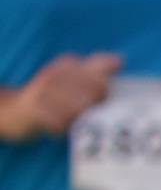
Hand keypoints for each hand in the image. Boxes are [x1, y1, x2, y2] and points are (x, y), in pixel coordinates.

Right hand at [3, 52, 118, 141]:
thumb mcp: (71, 78)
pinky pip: (58, 123)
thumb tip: (119, 59)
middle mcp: (55, 74)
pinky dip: (62, 129)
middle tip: (82, 116)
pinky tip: (58, 128)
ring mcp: (42, 91)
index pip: (101, 82)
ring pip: (76, 111)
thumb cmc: (49, 97)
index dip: (103, 99)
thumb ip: (95, 69)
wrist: (13, 110)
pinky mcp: (33, 108)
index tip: (96, 104)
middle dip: (91, 112)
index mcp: (68, 65)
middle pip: (90, 99)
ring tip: (69, 122)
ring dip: (76, 122)